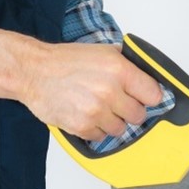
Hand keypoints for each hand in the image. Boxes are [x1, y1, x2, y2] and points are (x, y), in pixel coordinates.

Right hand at [20, 42, 161, 139]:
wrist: (33, 72)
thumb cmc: (64, 61)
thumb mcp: (102, 51)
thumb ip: (127, 63)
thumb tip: (147, 74)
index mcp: (119, 70)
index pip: (154, 95)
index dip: (147, 96)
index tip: (142, 96)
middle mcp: (109, 91)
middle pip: (139, 115)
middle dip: (129, 110)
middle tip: (116, 102)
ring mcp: (96, 111)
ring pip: (120, 129)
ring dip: (112, 121)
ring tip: (97, 107)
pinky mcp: (82, 127)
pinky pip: (101, 137)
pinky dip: (95, 129)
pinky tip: (85, 113)